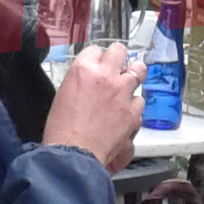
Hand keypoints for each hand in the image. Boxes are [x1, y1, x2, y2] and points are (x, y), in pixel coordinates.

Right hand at [43, 40, 143, 172]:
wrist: (74, 154)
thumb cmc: (62, 130)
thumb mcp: (64, 95)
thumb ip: (81, 81)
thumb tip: (90, 80)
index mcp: (83, 69)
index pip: (95, 50)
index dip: (97, 59)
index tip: (98, 65)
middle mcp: (105, 75)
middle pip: (120, 50)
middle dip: (119, 58)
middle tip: (117, 68)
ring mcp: (122, 92)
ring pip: (138, 71)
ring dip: (131, 80)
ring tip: (125, 90)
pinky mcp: (133, 111)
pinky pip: (140, 100)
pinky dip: (134, 105)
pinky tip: (125, 112)